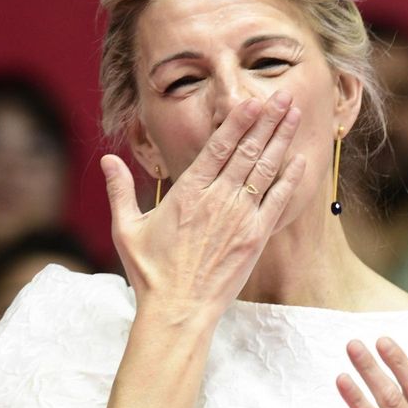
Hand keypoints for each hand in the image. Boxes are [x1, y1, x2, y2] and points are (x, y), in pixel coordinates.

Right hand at [100, 92, 305, 322]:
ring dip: (281, 139)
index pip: (218, 147)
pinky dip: (290, 179)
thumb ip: (119, 191)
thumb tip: (107, 160)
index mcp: (187, 193)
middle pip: (246, 151)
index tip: (252, 102)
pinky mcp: (256, 238)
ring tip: (294, 114)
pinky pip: (277, 201)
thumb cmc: (150, 273)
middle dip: (266, 120)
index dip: (238, 122)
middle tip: (282, 96)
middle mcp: (217, 199)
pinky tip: (300, 159)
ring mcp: (239, 218)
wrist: (178, 311)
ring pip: (264, 169)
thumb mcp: (126, 229)